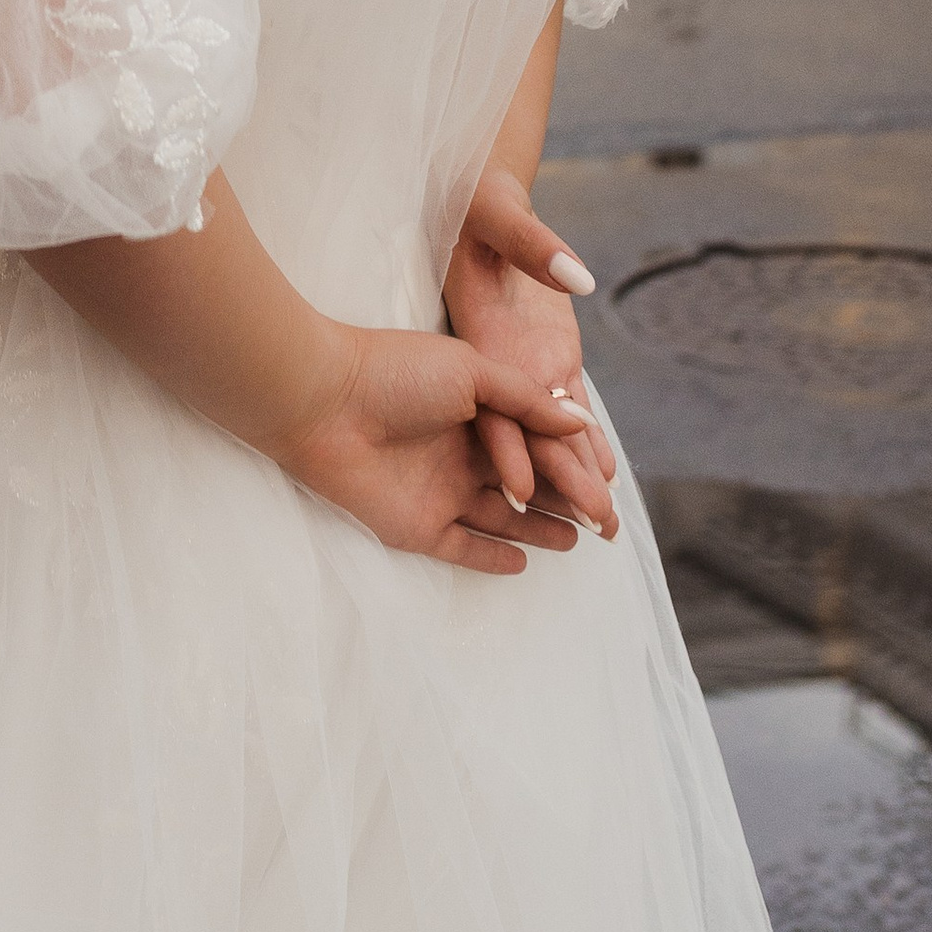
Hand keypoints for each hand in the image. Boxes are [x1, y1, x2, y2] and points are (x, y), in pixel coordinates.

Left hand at [269, 320, 595, 575]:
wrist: (323, 401)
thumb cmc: (395, 373)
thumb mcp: (471, 371)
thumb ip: (526, 401)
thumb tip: (581, 422)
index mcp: (475, 409)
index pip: (535, 442)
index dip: (571, 462)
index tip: (607, 482)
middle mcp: (460, 451)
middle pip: (526, 482)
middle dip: (568, 500)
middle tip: (608, 523)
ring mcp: (439, 490)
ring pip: (502, 517)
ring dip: (540, 528)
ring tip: (579, 539)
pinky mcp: (417, 526)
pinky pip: (462, 547)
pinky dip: (492, 555)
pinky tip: (523, 560)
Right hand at [444, 163, 618, 539]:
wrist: (478, 196)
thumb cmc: (476, 199)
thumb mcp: (497, 212)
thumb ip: (532, 242)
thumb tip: (577, 277)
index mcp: (478, 341)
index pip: (491, 409)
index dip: (508, 451)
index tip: (523, 497)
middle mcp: (497, 365)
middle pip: (528, 434)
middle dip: (558, 483)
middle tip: (592, 532)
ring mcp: (523, 361)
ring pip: (552, 428)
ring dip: (576, 472)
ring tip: (604, 523)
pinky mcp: (548, 352)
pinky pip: (568, 403)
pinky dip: (587, 437)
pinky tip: (607, 471)